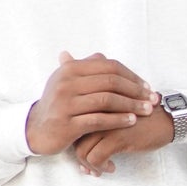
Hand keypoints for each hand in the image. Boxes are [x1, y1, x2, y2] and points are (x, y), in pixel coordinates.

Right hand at [26, 51, 157, 155]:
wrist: (35, 129)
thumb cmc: (56, 104)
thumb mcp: (66, 81)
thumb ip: (85, 67)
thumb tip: (102, 56)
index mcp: (70, 69)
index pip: (108, 66)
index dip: (131, 75)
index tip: (146, 86)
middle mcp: (67, 83)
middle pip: (111, 81)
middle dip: (135, 90)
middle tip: (151, 99)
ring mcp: (66, 103)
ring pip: (107, 100)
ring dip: (131, 105)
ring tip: (146, 110)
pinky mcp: (67, 124)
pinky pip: (99, 119)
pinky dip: (118, 120)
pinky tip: (131, 121)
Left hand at [76, 104, 175, 174]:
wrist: (167, 118)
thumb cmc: (142, 118)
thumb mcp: (118, 116)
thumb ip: (100, 125)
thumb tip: (83, 148)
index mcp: (96, 105)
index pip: (75, 127)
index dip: (76, 145)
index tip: (85, 158)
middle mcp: (98, 113)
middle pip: (75, 139)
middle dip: (80, 158)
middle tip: (89, 168)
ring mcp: (106, 125)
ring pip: (82, 151)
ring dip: (89, 165)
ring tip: (99, 170)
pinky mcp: (117, 137)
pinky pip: (96, 158)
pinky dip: (100, 167)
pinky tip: (111, 168)